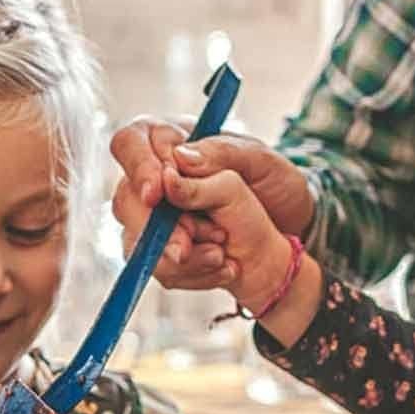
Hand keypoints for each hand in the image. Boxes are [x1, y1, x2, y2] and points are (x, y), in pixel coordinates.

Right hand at [110, 117, 314, 289]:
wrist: (288, 227)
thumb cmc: (272, 183)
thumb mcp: (261, 160)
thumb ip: (221, 153)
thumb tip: (180, 158)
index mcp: (171, 139)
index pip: (130, 143)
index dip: (138, 168)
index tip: (158, 194)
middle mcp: (155, 177)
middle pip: (126, 198)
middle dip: (156, 227)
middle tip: (187, 245)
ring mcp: (155, 216)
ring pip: (135, 239)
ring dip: (174, 255)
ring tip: (220, 256)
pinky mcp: (163, 249)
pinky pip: (157, 268)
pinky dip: (190, 274)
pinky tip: (223, 268)